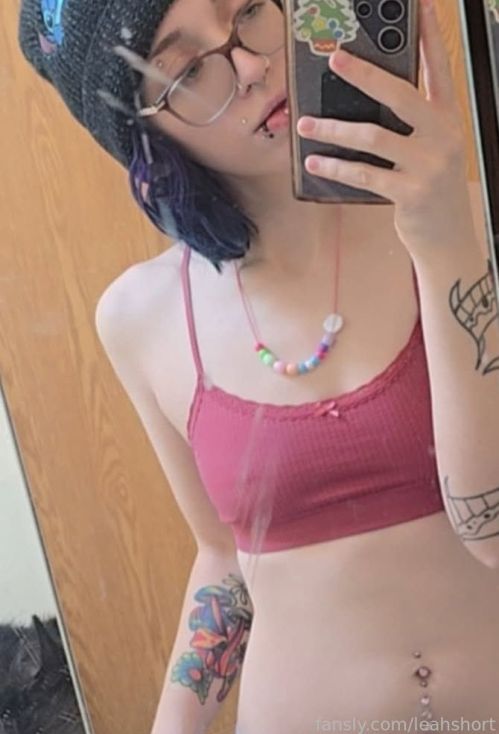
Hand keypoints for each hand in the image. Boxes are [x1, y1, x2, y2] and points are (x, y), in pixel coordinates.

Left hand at [296, 0, 475, 260]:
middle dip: (364, 74)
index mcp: (449, 119)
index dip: (429, 37)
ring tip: (305, 124)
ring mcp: (429, 164)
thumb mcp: (432, 151)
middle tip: (336, 59)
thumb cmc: (432, 191)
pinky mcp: (411, 192)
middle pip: (400, 94)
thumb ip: (410, 126)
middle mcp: (443, 136)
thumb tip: (363, 104)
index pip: (440, 69)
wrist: (448, 238)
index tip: (421, 6)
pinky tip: (315, 162)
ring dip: (333, 129)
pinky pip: (364, 173)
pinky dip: (336, 167)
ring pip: (372, 135)